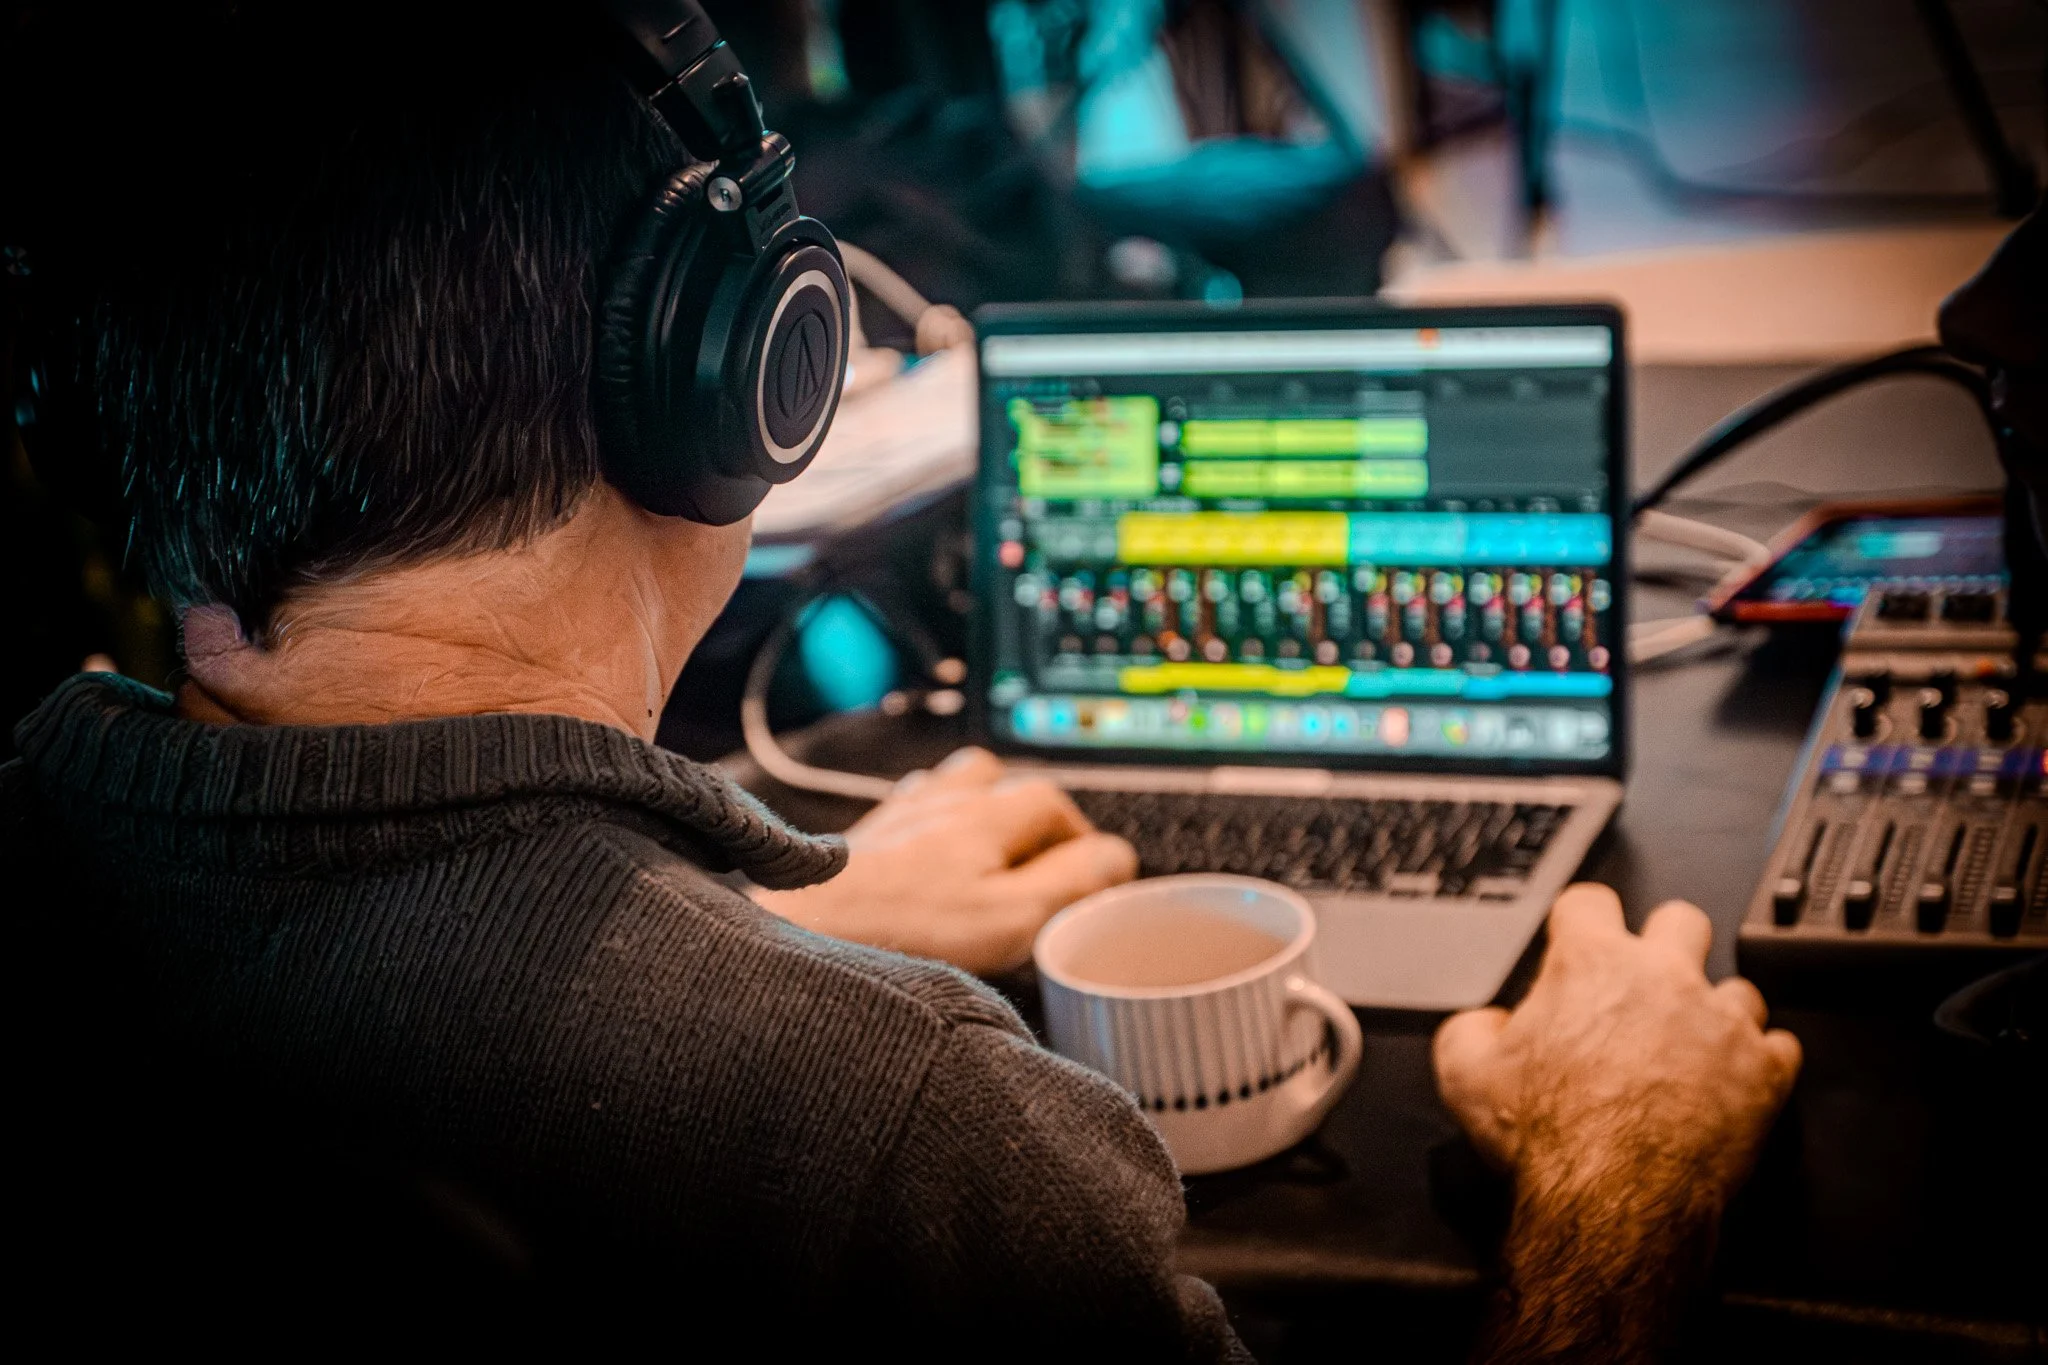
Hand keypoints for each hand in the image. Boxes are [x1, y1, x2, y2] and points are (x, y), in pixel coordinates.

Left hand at [754, 748, 1137, 975]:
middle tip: (1042, 880)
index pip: (1059, 808)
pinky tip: (927, 870)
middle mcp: (944, 798)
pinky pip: (911, 812)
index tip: (1090, 887)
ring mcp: (899, 812)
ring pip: (956, 789)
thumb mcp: (1013, 918)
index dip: (1083, 848)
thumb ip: (1072, 881)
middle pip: (1008, 786)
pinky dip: (932, 831)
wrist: (800, 935)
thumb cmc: (902, 933)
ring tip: (990, 865)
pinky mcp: (862, 837)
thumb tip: (1115, 856)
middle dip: (1034, 826)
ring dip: (981, 815)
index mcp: (989, 812)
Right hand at [1434, 883, 1801, 1203]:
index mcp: (1590, 963)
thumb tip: (1486, 1025)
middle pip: (1681, 919)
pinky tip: (1734, 1083)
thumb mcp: (1464, 1073)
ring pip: (1739, 986)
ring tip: (1694, 1047)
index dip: (1581, 920)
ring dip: (1718, 1011)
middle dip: (1667, 943)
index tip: (1580, 940)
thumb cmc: (1546, 1135)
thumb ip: (1471, 1029)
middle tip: (1648, 984)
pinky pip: (1780, 1046)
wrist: (1611, 1197)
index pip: (1589, 901)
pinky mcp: (1763, 1072)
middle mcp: (1663, 977)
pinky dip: (1760, 1063)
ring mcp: (1721, 1021)